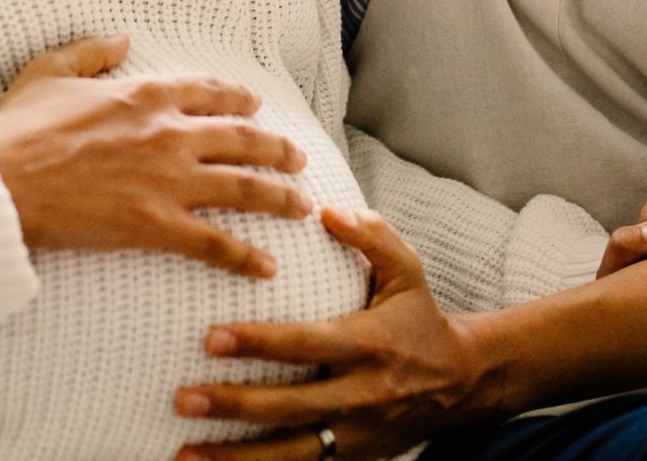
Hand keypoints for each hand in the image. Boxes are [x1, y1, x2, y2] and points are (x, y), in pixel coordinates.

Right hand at [0, 35, 313, 278]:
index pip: (210, 92)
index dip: (239, 100)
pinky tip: (269, 266)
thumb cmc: (17, 130)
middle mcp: (169, 133)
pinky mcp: (156, 225)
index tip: (256, 107)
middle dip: (278, 149)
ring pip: (244, 187)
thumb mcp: (49, 71)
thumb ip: (90, 51)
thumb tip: (121, 38)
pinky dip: (246, 256)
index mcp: (146, 94)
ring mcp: (167, 180)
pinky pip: (214, 243)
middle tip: (298, 158)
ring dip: (281, 198)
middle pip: (243, 139)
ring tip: (303, 206)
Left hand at [173, 207, 498, 459]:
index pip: (308, 344)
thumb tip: (327, 210)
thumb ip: (372, 237)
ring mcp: (356, 434)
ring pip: (293, 453)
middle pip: (291, 406)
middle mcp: (362, 394)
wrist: (462, 383)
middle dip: (235, 405)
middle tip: (184, 398)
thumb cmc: (419, 318)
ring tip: (186, 453)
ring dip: (237, 457)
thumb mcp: (408, 271)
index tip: (211, 338)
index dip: (259, 343)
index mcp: (370, 344)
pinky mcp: (352, 458)